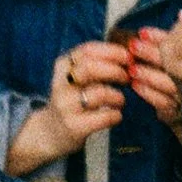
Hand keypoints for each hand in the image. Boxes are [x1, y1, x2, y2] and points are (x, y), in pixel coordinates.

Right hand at [6, 41, 128, 173]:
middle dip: (114, 70)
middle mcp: (61, 84)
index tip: (128, 57)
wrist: (51, 131)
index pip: (88, 50)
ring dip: (117, 96)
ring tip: (120, 100)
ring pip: (99, 93)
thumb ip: (96, 63)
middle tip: (126, 77)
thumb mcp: (76, 77)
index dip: (112, 51)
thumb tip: (129, 54)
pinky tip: (115, 115)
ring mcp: (66, 106)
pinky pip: (104, 117)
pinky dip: (116, 115)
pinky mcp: (74, 126)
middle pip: (90, 68)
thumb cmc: (73, 99)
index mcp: (63, 66)